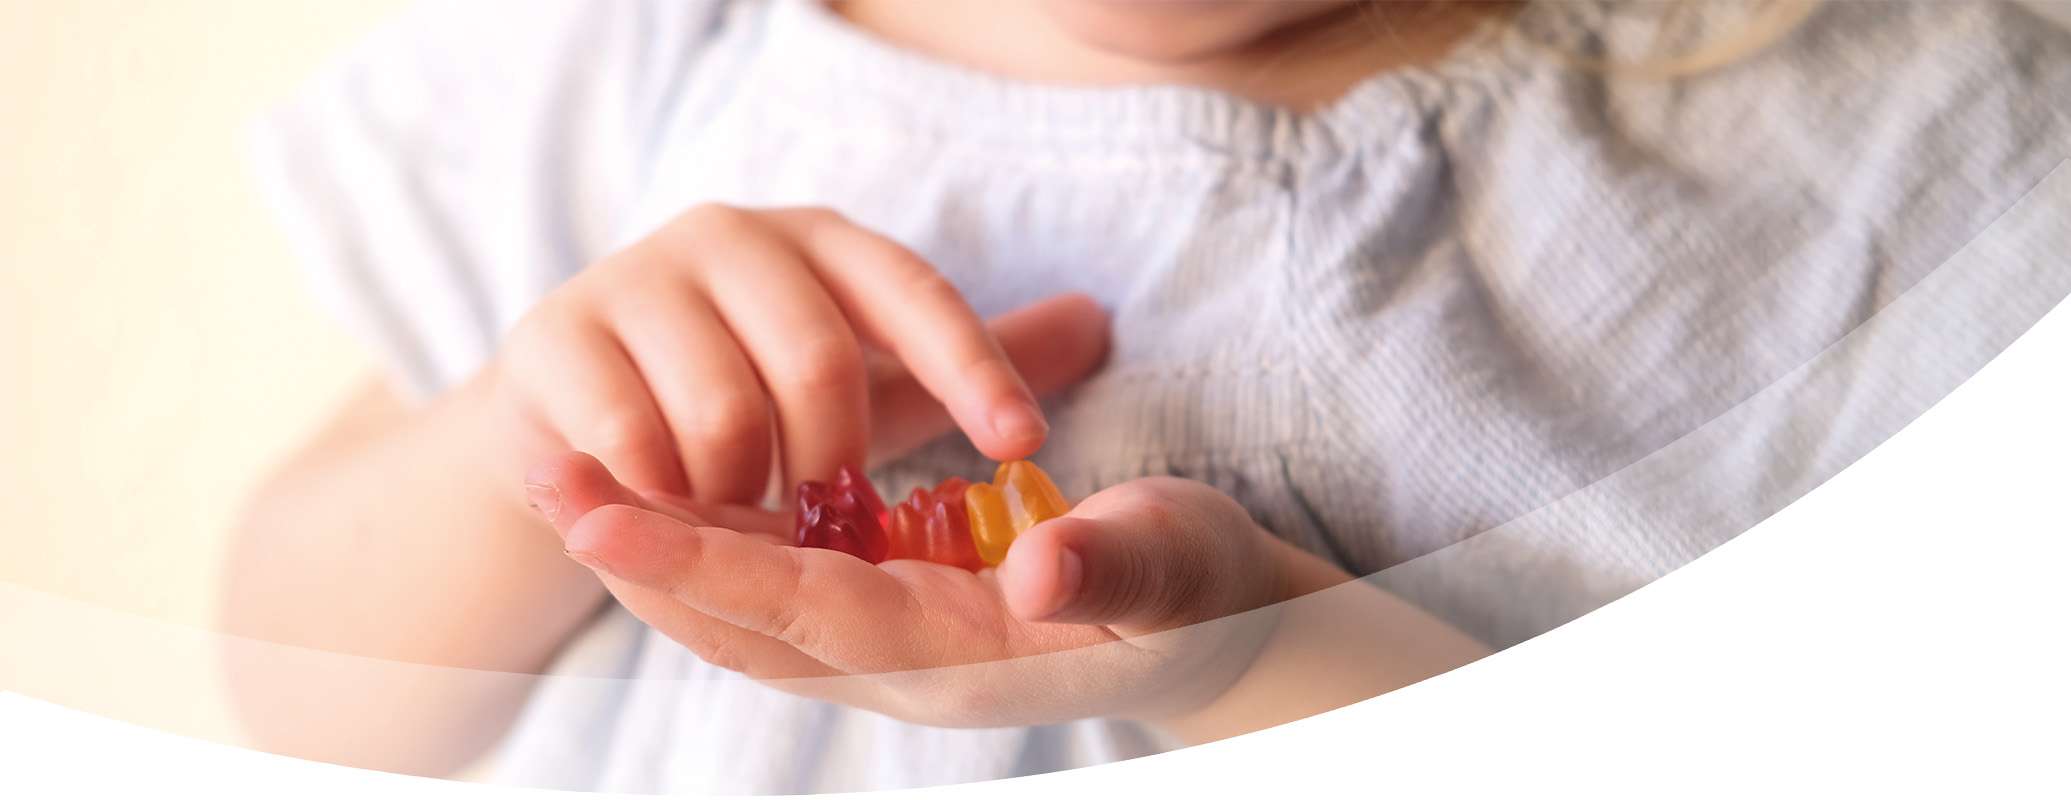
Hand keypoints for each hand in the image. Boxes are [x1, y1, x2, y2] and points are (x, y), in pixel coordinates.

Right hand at [468, 204, 1110, 509]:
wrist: (577, 405)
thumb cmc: (749, 390)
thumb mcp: (865, 371)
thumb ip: (960, 356)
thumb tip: (1098, 320)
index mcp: (818, 240)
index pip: (913, 292)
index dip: (972, 366)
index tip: (1024, 445)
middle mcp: (728, 237)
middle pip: (817, 360)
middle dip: (835, 463)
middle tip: (830, 521)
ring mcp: (634, 279)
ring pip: (725, 412)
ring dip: (748, 495)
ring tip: (747, 520)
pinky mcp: (555, 339)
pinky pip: (630, 440)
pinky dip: (669, 501)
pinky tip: (680, 517)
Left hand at [524, 452, 1306, 728]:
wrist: (1209, 635)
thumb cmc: (1199, 592)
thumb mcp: (1177, 569)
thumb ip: (1111, 570)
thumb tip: (1035, 575)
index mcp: (959, 657)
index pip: (803, 612)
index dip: (699, 562)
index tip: (598, 513)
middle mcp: (902, 663)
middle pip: (740, 623)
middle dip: (638, 555)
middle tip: (541, 473)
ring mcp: (890, 643)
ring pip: (743, 611)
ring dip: (655, 549)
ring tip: (567, 474)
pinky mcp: (890, 611)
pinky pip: (775, 589)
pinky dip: (707, 545)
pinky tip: (660, 487)